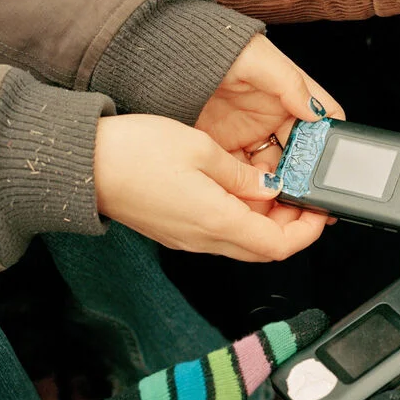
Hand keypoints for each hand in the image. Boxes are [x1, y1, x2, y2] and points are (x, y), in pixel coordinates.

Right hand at [94, 114, 326, 260]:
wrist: (81, 164)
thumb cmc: (132, 153)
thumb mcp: (201, 150)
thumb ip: (241, 175)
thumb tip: (268, 188)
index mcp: (216, 221)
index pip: (279, 246)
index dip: (306, 232)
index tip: (318, 211)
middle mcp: (203, 239)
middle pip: (263, 248)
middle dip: (292, 227)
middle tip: (304, 198)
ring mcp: (187, 238)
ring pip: (242, 240)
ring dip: (266, 221)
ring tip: (276, 186)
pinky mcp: (175, 229)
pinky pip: (219, 232)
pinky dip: (241, 217)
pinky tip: (242, 188)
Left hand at [197, 33, 341, 221]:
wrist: (175, 57)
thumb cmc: (221, 50)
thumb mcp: (260, 60)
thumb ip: (291, 84)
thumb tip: (317, 111)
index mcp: (290, 97)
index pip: (322, 122)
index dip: (330, 143)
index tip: (332, 163)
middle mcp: (274, 119)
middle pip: (300, 155)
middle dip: (304, 174)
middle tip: (305, 192)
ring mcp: (250, 136)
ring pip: (273, 170)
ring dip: (277, 186)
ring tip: (279, 200)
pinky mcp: (225, 148)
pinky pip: (242, 175)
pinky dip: (249, 189)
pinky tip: (253, 197)